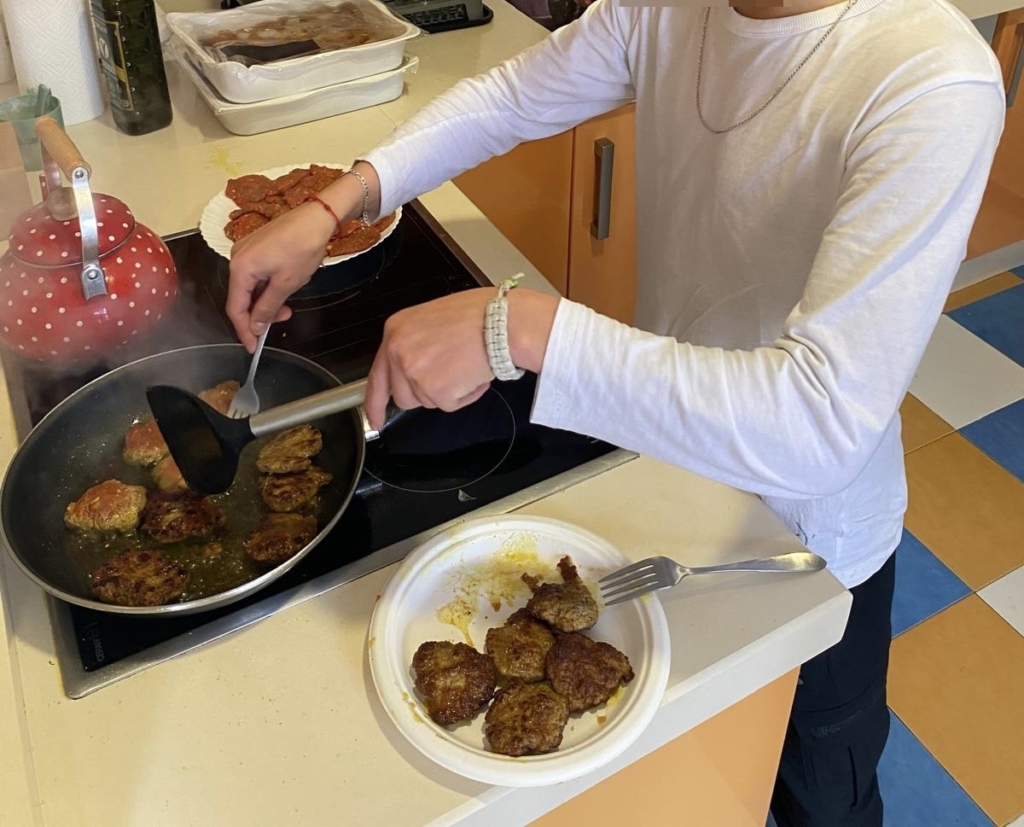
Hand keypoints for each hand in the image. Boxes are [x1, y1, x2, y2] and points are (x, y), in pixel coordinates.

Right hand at [225, 162, 382, 350]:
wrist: (317, 217)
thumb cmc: (302, 247)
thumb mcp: (286, 284)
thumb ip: (267, 307)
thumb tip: (255, 326)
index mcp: (240, 268)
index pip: (235, 308)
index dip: (244, 330)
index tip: (253, 347)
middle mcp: (237, 258)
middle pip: (241, 297)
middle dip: (260, 314)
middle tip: (282, 320)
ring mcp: (246, 251)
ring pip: (251, 287)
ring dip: (266, 301)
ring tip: (288, 305)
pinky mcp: (257, 247)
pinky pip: (256, 275)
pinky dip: (268, 287)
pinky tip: (283, 289)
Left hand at [364, 286, 559, 429]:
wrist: (502, 322)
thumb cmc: (479, 315)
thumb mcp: (432, 319)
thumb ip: (415, 344)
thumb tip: (414, 368)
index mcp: (395, 330)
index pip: (377, 375)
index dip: (375, 402)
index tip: (375, 418)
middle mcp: (399, 351)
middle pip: (403, 396)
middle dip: (425, 393)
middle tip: (449, 376)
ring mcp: (415, 373)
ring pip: (427, 402)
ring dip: (448, 391)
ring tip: (465, 365)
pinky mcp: (436, 390)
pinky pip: (449, 405)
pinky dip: (465, 395)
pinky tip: (474, 372)